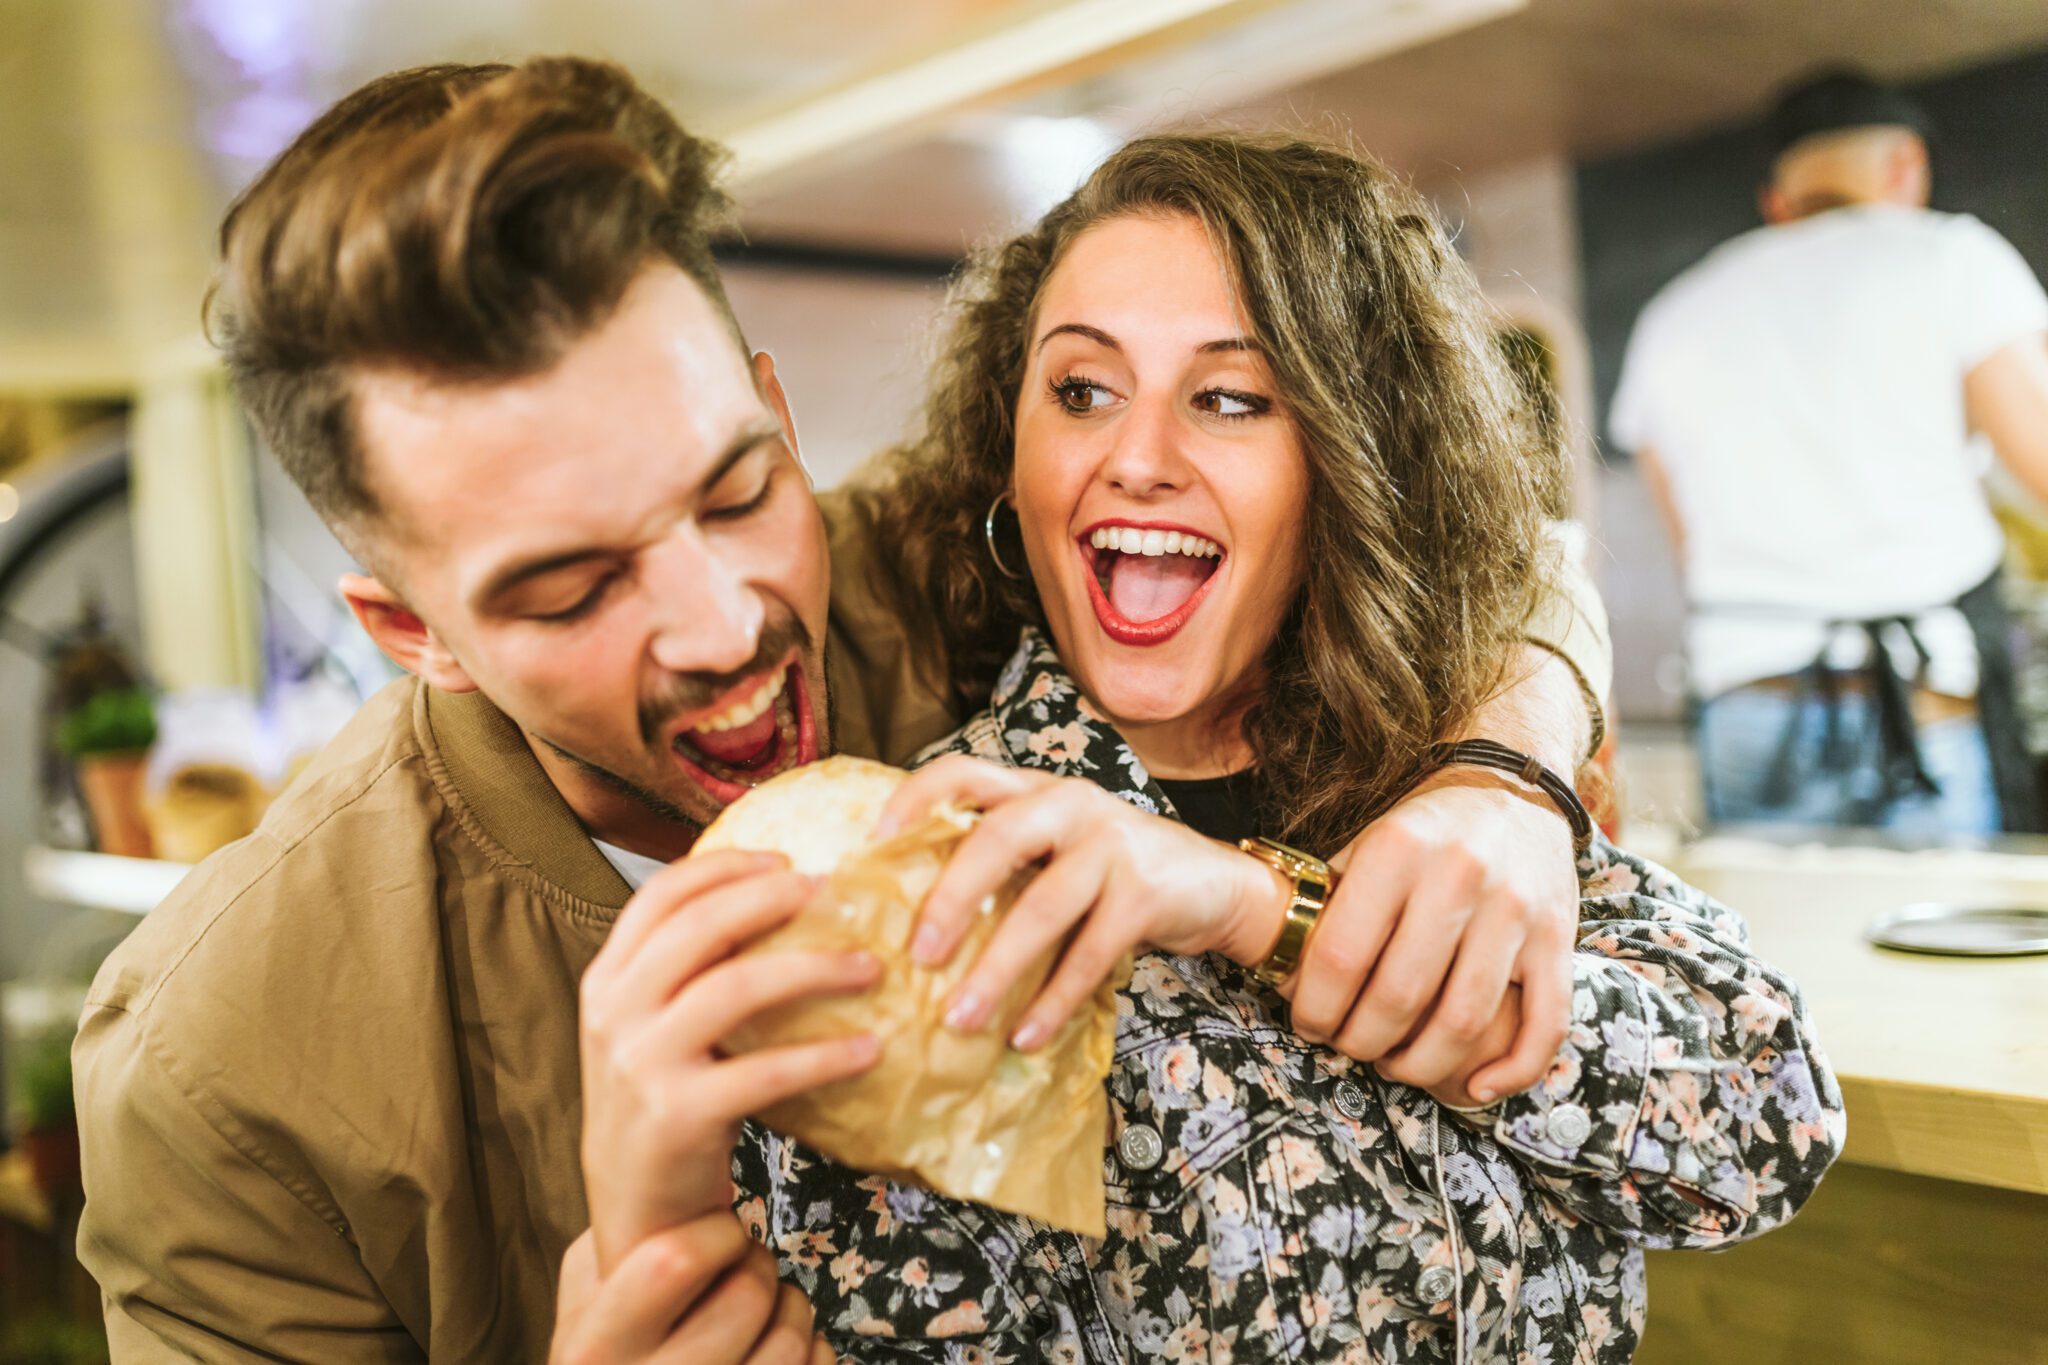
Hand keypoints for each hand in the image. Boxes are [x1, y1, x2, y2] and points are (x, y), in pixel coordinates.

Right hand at [550, 1218, 837, 1363]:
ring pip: (788, 1339)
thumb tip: (676, 1168)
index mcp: (594, 1345)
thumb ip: (619, 1238)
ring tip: (766, 1306)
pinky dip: (814, 1350)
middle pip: (746, 1296)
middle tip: (745, 1265)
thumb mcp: (589, 1293)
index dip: (718, 1232)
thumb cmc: (612, 1345)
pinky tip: (780, 1345)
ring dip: (792, 1307)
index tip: (723, 1230)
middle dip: (761, 1263)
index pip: (674, 1260)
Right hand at [578, 851, 883, 1274]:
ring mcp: (642, 1063)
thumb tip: (778, 895)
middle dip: (775, 898)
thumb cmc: (664, 1098)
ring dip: (814, 967)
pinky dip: (825, 1056)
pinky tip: (869, 1048)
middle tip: (838, 893)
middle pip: (700, 926)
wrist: (636, 1203)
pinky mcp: (680, 1115)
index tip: (787, 858)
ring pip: (736, 986)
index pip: (660, 896)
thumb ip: (687, 969)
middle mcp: (615, 1012)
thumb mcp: (652, 1025)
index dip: (725, 867)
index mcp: (607, 979)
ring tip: (871, 967)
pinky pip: (766, 1071)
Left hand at [875, 756, 1285, 1051]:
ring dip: (996, 970)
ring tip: (960, 1019)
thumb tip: (911, 925)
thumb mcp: (1058, 851)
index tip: (872, 845)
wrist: (1216, 884)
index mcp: (1035, 790)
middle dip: (950, 897)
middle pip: (997, 837)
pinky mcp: (1145, 891)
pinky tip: (1026, 1037)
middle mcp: (1070, 803)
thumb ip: (1004, 865)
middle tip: (914, 954)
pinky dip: (1053, 1001)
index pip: (964, 772)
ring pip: (1041, 907)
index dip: (914, 800)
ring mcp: (1112, 843)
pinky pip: (1089, 955)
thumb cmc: (1115, 873)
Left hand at [1287, 769, 1576, 1104]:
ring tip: (1396, 1065)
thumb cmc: (1425, 828)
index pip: (1342, 955)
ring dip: (1421, 1064)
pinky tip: (1475, 1088)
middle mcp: (1459, 878)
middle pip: (1399, 998)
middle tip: (1349, 1049)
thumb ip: (1332, 902)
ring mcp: (1516, 911)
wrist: (1514, 784)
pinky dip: (1511, 1071)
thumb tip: (1286, 977)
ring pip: (1463, 1022)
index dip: (1316, 1007)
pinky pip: (1545, 1023)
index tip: (1309, 1025)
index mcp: (1398, 851)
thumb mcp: (1366, 841)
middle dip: (1362, 1043)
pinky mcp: (1560, 938)